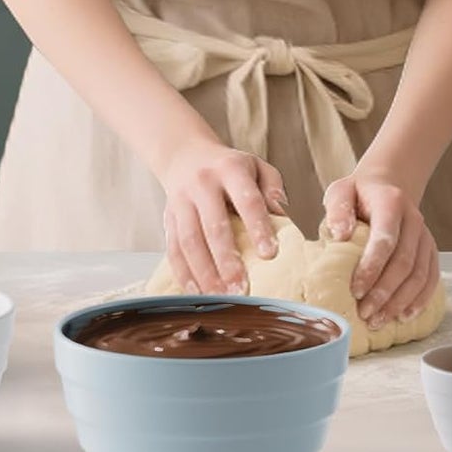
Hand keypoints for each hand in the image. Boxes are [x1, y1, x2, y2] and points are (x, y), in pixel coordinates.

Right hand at [158, 139, 287, 294]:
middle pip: (213, 225)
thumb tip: (284, 217)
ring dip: (204, 272)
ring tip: (220, 296)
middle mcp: (203, 184)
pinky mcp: (168, 218)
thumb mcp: (257, 167)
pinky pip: (173, 248)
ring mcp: (181, 201)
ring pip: (189, 241)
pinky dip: (183, 273)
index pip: (247, 200)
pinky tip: (196, 291)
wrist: (185, 154)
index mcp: (230, 169)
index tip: (270, 254)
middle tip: (241, 288)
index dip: (258, 227)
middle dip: (227, 260)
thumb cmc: (229, 167)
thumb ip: (273, 189)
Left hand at [322, 170, 439, 328]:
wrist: (388, 186)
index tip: (356, 291)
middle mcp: (414, 220)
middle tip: (365, 313)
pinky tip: (404, 316)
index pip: (385, 239)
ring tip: (379, 321)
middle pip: (404, 262)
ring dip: (400, 302)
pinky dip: (420, 300)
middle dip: (384, 292)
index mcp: (391, 203)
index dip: (372, 268)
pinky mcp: (431, 250)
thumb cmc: (359, 194)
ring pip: (419, 275)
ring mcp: (425, 236)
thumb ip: (338, 210)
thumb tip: (340, 235)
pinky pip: (431, 279)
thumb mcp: (341, 191)